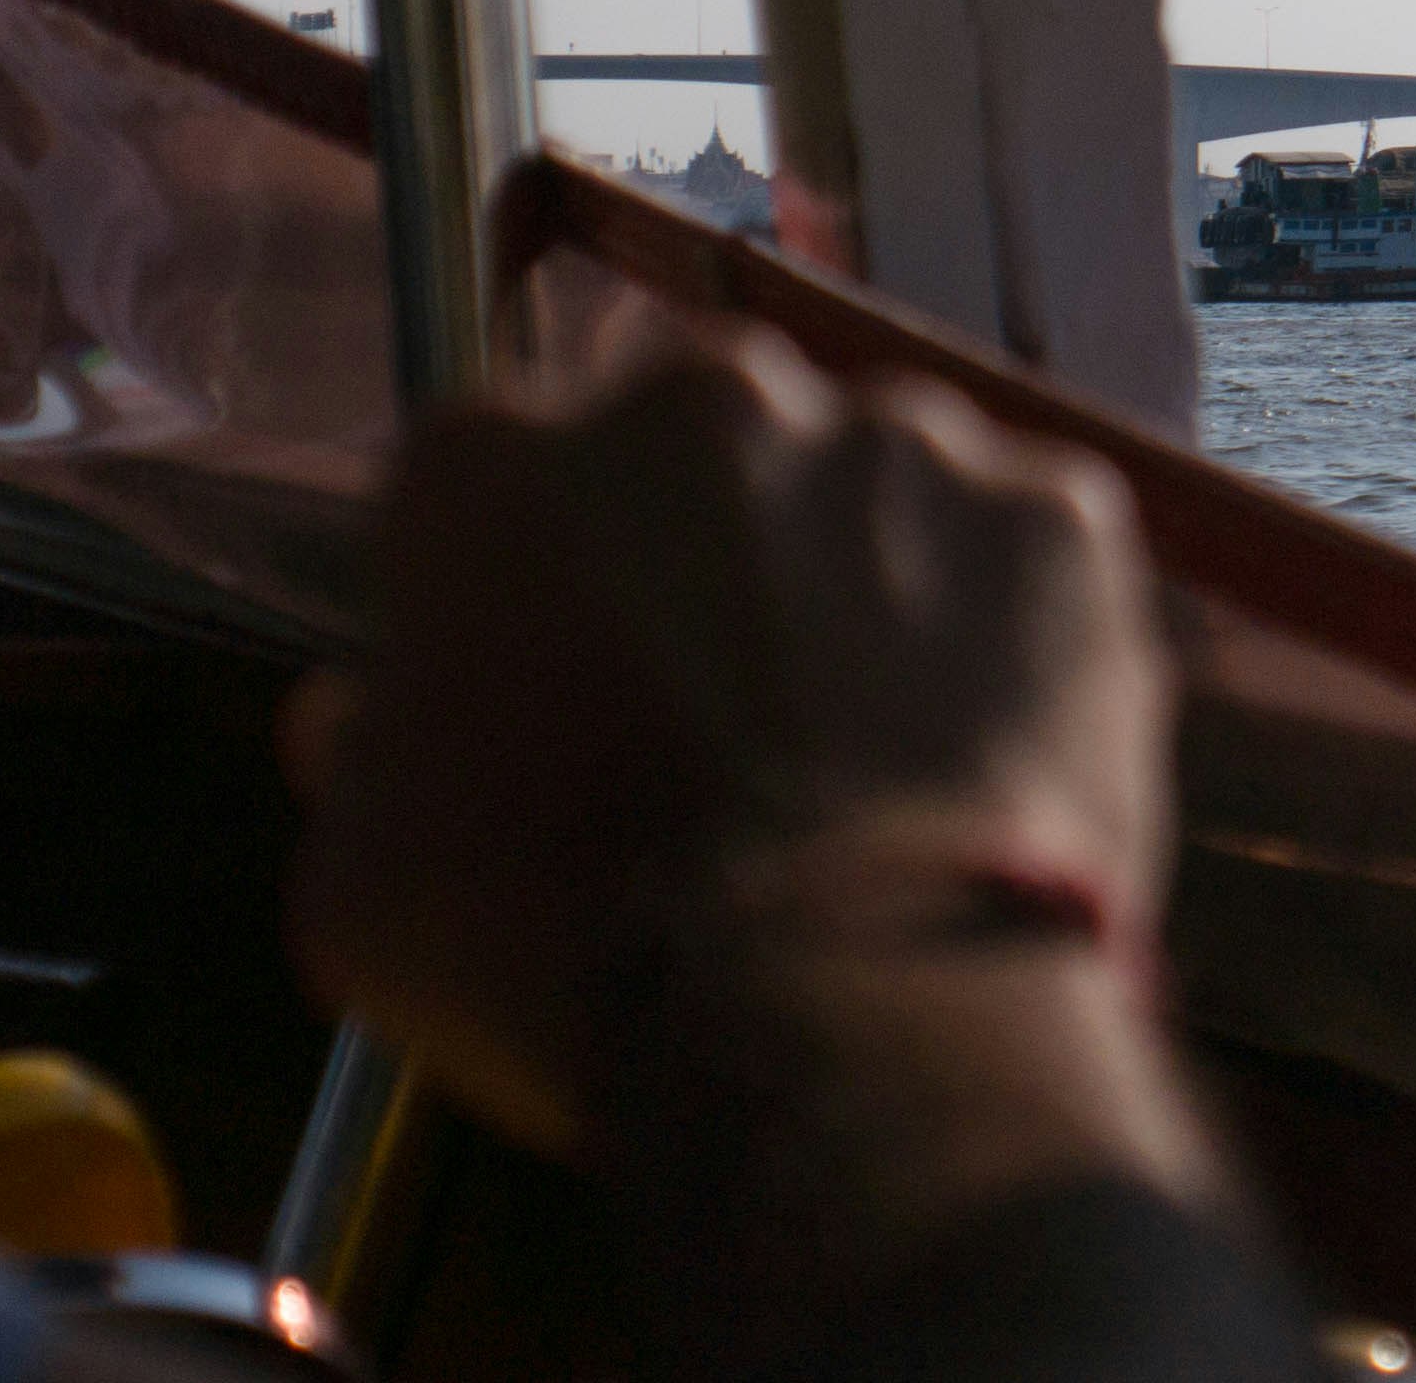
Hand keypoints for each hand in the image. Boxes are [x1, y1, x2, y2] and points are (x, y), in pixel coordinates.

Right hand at [288, 326, 1203, 1213]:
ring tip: (874, 755)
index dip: (538, 591)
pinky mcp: (1060, 510)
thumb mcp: (365, 880)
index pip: (503, 479)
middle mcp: (702, 398)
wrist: (838, 1017)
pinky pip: (1027, 550)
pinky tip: (977, 754)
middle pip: (701, 453)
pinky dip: (1015, 632)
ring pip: (878, 490)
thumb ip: (362, 753)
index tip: (577, 684)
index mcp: (497, 460)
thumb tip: (355, 710)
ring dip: (872, 583)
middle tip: (740, 717)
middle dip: (713, 556)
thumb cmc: (569, 958)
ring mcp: (901, 440)